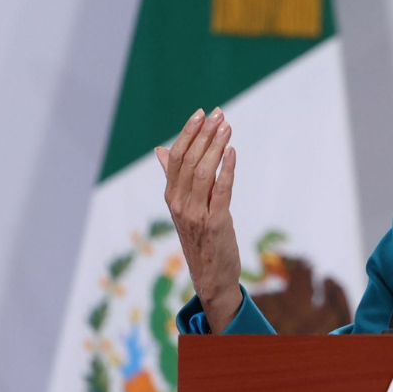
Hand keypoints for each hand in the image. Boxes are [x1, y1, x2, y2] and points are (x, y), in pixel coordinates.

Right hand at [156, 107, 242, 332]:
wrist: (211, 277)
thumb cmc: (200, 239)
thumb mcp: (184, 208)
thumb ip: (174, 178)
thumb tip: (160, 150)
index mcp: (171, 197)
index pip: (175, 158)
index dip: (188, 134)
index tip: (202, 114)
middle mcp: (179, 204)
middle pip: (189, 161)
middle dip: (204, 134)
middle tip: (219, 114)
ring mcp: (196, 214)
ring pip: (204, 172)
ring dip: (216, 146)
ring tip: (227, 126)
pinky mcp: (216, 223)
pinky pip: (221, 191)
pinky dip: (227, 169)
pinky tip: (233, 152)